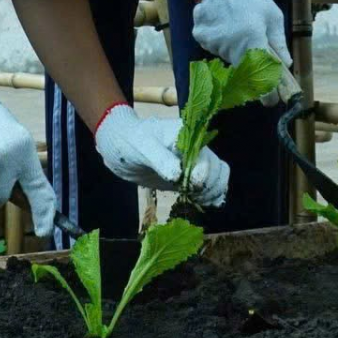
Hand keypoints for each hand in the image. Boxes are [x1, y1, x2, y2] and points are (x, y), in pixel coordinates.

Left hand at [92, 103, 230, 205]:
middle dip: (209, 185)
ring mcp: (192, 163)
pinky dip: (211, 195)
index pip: (205, 157)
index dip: (203, 173)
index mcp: (187, 135)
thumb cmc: (130, 140)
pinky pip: (209, 185)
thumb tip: (178, 175)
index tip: (192, 184)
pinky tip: (202, 202)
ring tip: (197, 199)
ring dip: (213, 191)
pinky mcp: (187, 176)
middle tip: (193, 194)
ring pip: (218, 177)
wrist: (120, 146)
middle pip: (216, 168)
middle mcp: (195, 148)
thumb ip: (160, 159)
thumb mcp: (142, 147)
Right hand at [186, 0, 294, 103]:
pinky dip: (221, 41)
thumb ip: (278, 43)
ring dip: (236, 50)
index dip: (266, 93)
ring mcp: (213, 41)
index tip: (271, 101)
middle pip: (243, 68)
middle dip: (252, 65)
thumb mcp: (273, 16)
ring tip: (238, 27)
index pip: (260, 77)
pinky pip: (215, 47)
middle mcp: (231, 44)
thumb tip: (285, 65)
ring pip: (228, 57)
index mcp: (252, 39)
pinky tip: (225, 25)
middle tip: (255, 48)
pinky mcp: (201, 37)